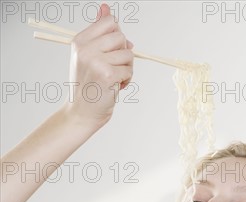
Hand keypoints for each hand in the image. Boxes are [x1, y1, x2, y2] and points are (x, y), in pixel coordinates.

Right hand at [65, 3, 133, 126]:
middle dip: (123, 53)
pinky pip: (129, 70)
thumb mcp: (88, 55)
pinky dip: (126, 80)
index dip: (117, 37)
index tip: (111, 51)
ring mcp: (96, 62)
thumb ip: (98, 31)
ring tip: (113, 79)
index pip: (110, 22)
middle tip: (112, 68)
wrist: (82, 113)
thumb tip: (106, 7)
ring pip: (128, 54)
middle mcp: (86, 49)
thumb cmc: (88, 85)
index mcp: (80, 40)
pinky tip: (115, 87)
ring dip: (126, 68)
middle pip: (121, 37)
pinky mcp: (108, 75)